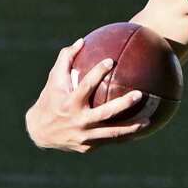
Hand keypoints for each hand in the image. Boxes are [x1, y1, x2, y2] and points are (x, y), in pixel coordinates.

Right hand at [24, 38, 149, 152]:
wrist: (39, 132)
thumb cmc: (50, 99)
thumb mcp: (54, 79)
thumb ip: (66, 59)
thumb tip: (82, 40)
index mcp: (69, 103)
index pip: (85, 86)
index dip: (97, 72)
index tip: (111, 60)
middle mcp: (77, 121)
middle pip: (104, 113)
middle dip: (122, 104)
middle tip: (139, 94)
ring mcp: (83, 136)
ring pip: (111, 133)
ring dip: (131, 127)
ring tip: (148, 120)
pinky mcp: (88, 147)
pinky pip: (109, 141)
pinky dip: (124, 136)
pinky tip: (140, 130)